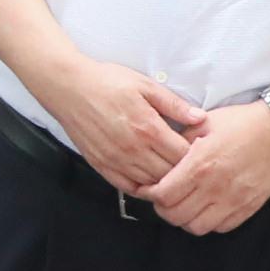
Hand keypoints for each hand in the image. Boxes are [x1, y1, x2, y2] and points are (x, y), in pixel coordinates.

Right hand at [37, 53, 203, 193]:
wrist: (68, 88)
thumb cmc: (106, 82)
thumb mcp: (145, 85)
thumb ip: (174, 104)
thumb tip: (200, 118)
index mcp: (149, 128)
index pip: (184, 155)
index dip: (196, 154)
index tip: (200, 149)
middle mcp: (134, 150)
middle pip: (170, 174)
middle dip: (183, 170)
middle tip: (188, 162)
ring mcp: (117, 161)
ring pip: (152, 185)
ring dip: (164, 180)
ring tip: (172, 171)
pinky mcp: (102, 166)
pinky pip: (129, 188)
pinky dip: (143, 188)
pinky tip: (149, 178)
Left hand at [147, 96, 269, 235]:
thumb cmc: (241, 123)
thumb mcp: (204, 123)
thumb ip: (179, 140)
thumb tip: (161, 155)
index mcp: (199, 165)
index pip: (163, 195)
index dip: (150, 195)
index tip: (148, 189)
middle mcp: (215, 187)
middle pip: (176, 216)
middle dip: (163, 208)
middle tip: (163, 198)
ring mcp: (233, 200)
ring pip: (197, 227)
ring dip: (185, 219)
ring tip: (185, 205)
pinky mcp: (248, 207)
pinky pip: (221, 227)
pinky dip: (209, 222)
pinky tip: (206, 208)